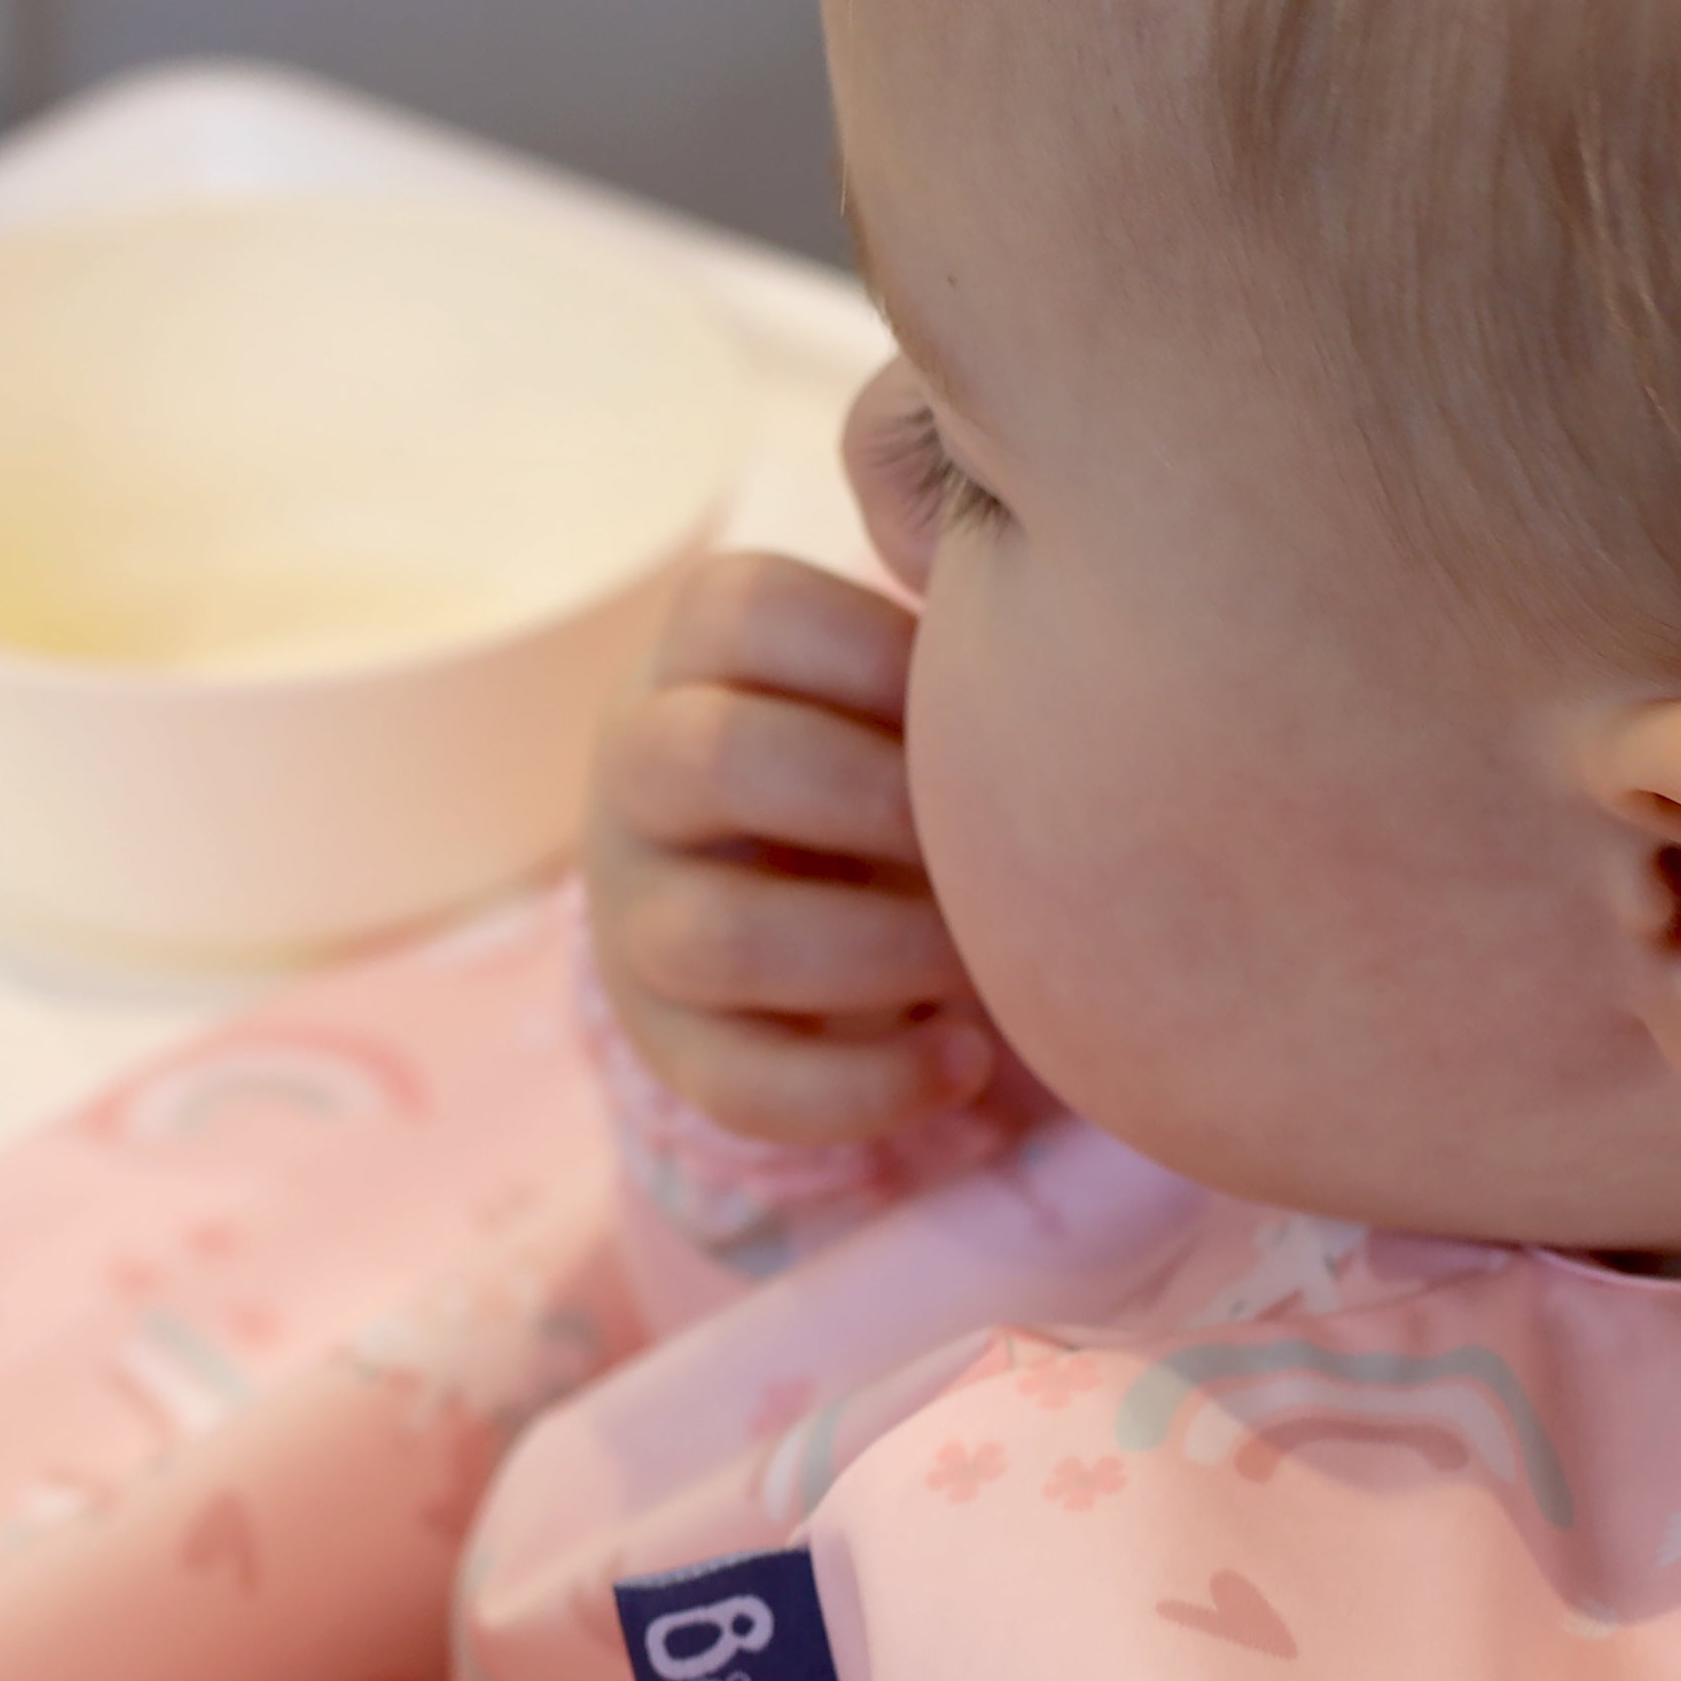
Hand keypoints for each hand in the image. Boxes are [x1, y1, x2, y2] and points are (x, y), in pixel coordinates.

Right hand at [584, 544, 991, 1145]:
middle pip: (708, 758)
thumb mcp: (876, 676)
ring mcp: (636, 914)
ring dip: (877, 950)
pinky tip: (966, 1058)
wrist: (779, 889)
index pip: (743, 610)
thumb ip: (933, 632)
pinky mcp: (667, 1042)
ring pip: (713, 938)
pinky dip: (869, 1087)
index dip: (875, 652)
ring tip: (981, 957)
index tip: (970, 698)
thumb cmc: (871, 751)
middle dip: (875, 799)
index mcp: (687, 659)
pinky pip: (741, 1084)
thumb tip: (1047, 593)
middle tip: (978, 834)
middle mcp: (633, 775)